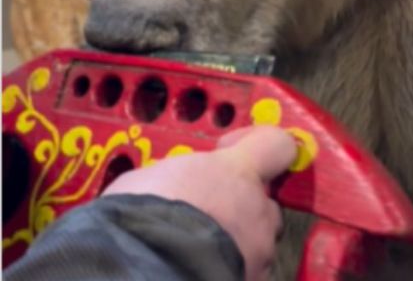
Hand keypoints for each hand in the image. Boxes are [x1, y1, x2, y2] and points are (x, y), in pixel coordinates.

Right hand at [103, 125, 297, 280]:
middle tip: (203, 214)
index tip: (229, 150)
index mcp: (236, 173)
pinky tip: (194, 274)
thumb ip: (181, 178)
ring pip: (257, 244)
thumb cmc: (136, 222)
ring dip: (233, 245)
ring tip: (192, 251)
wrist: (137, 274)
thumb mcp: (149, 180)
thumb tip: (176, 186)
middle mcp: (258, 211)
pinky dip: (222, 272)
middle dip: (240, 208)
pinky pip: (244, 274)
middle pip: (264, 203)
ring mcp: (259, 253)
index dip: (255, 145)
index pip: (276, 145)